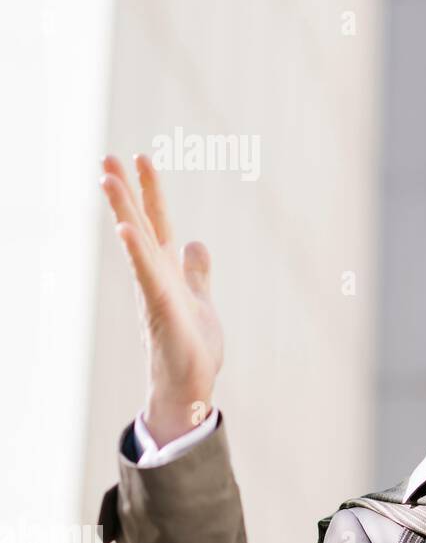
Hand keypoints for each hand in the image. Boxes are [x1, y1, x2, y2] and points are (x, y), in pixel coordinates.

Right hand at [100, 154, 223, 445]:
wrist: (191, 385)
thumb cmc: (192, 346)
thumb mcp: (200, 298)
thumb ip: (196, 271)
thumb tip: (194, 242)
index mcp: (167, 270)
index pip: (156, 222)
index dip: (149, 190)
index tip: (140, 157)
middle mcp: (156, 276)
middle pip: (139, 225)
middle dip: (125, 191)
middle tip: (107, 156)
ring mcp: (156, 291)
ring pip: (138, 244)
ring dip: (123, 211)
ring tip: (108, 179)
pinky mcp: (162, 310)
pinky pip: (148, 275)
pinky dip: (137, 251)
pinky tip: (126, 228)